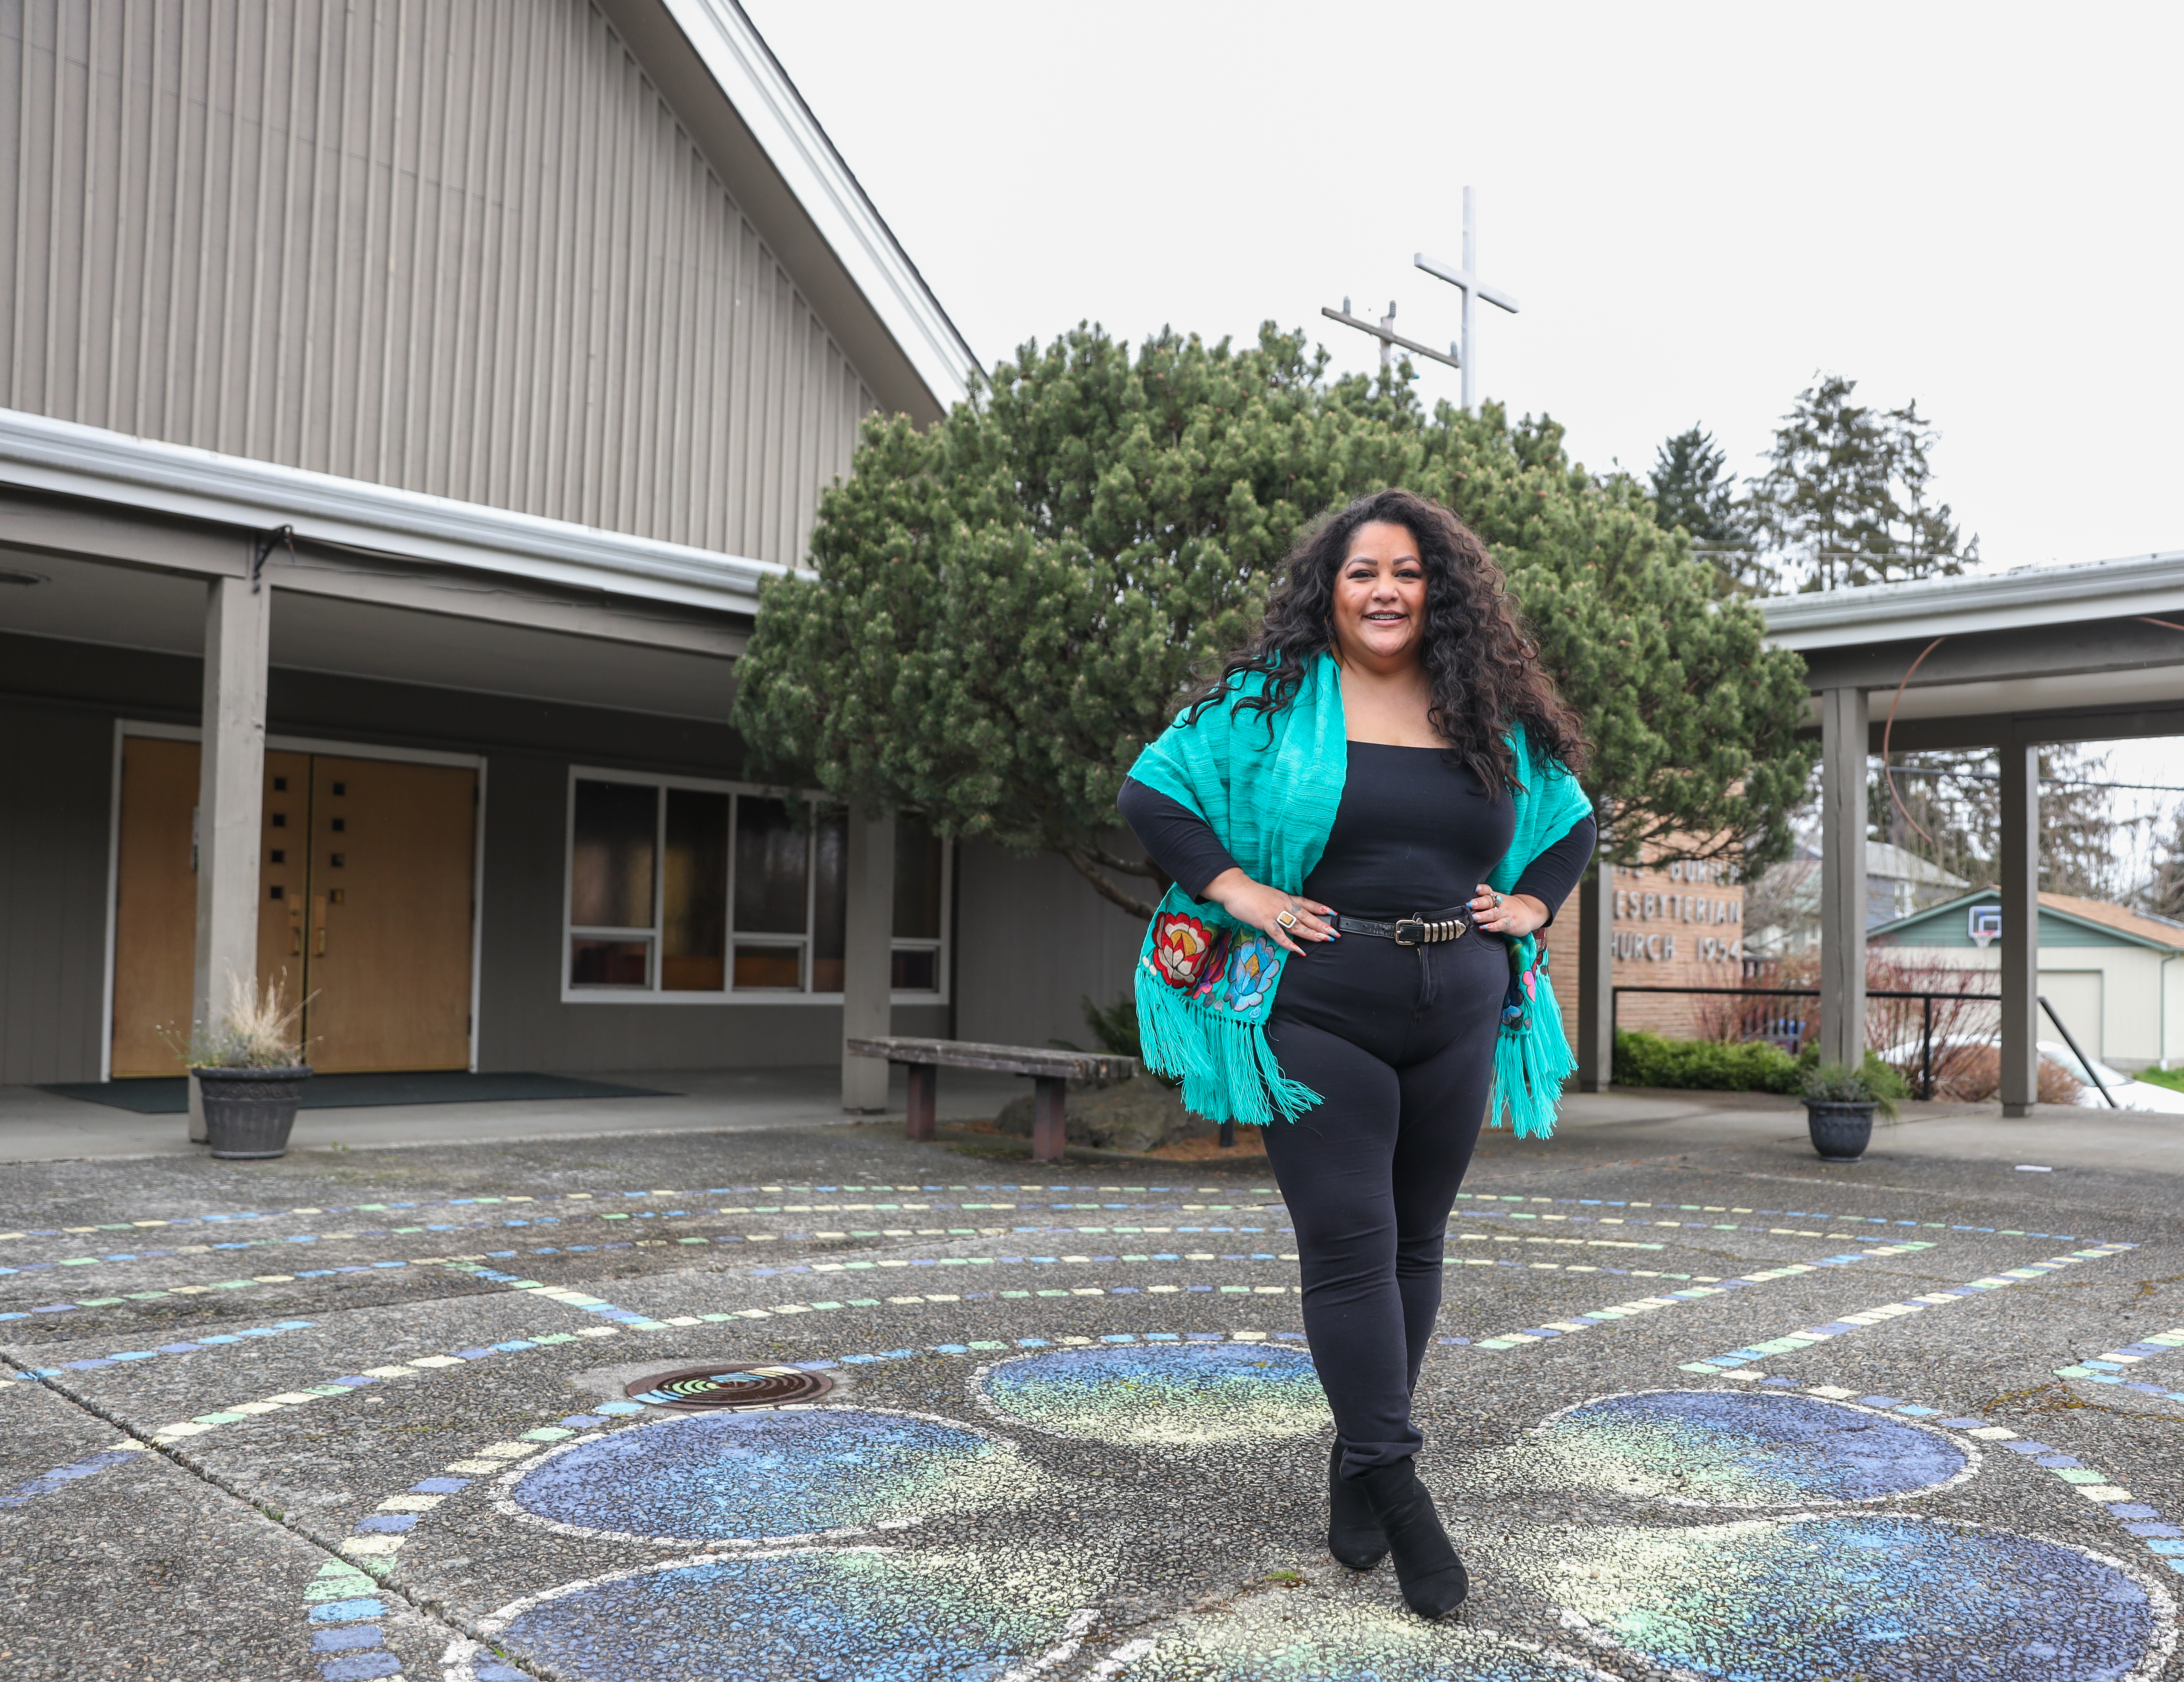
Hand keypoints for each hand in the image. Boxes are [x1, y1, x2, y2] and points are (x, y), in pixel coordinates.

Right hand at [1201, 868, 1337, 957]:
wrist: (1235, 888)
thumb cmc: (1249, 893)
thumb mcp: (1269, 896)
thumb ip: (1278, 905)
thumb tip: (1285, 914)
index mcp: (1284, 897)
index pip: (1306, 902)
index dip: (1320, 908)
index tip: (1333, 912)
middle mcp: (1283, 904)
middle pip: (1306, 915)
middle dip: (1321, 924)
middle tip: (1334, 932)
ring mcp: (1274, 913)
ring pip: (1296, 924)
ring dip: (1310, 933)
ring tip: (1323, 939)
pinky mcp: (1264, 921)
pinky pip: (1278, 934)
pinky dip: (1288, 943)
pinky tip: (1296, 949)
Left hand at [1469, 885, 1547, 937]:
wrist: (1531, 913)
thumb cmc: (1510, 908)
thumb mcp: (1499, 901)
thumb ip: (1485, 901)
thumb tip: (1466, 904)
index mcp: (1496, 897)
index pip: (1488, 890)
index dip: (1482, 889)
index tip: (1475, 889)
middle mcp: (1500, 904)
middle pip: (1488, 901)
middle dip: (1478, 903)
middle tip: (1469, 904)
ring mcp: (1506, 913)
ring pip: (1493, 914)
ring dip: (1483, 915)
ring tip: (1474, 917)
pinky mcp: (1510, 923)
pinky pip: (1501, 924)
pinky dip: (1493, 926)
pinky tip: (1486, 928)